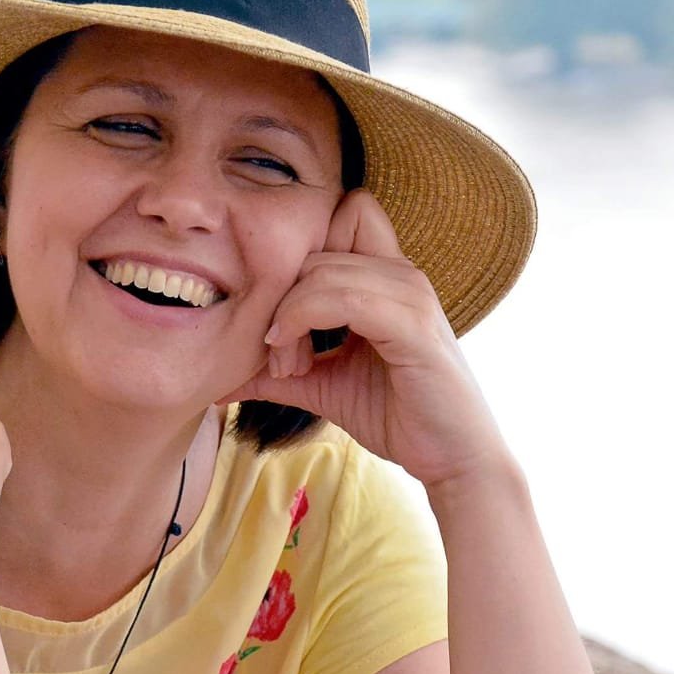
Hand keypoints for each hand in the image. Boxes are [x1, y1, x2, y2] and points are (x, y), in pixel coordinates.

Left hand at [223, 190, 510, 486]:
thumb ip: (276, 372)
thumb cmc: (399, 416)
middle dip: (280, 294)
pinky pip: (343, 296)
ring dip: (288, 315)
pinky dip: (304, 320)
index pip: (341, 213)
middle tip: (274, 352)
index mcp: (386, 276)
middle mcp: (401, 273)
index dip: (299, 250)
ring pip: (320, 269)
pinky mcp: (413, 325)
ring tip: (286, 365)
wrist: (454, 460)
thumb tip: (219, 377)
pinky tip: (296, 361)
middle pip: (315, 242)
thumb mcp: (324, 385)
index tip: (277, 312)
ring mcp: (410, 294)